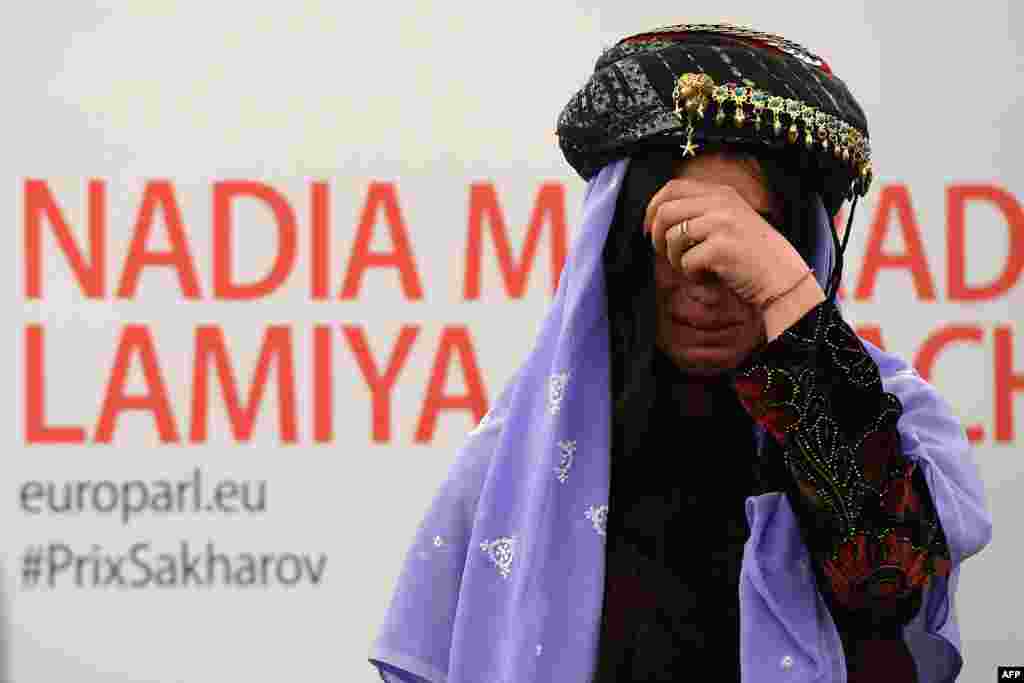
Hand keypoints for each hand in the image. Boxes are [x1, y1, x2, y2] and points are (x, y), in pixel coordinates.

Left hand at [643, 178, 822, 310]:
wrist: (781, 277)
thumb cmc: (750, 255)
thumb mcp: (728, 220)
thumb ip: (699, 213)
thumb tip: (656, 219)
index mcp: (721, 193)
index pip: (672, 188)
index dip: (653, 208)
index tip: (650, 229)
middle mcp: (720, 202)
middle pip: (665, 212)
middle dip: (658, 237)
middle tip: (666, 254)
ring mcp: (721, 223)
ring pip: (672, 238)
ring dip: (675, 260)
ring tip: (694, 268)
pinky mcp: (721, 247)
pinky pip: (686, 261)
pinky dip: (692, 275)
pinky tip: (709, 277)